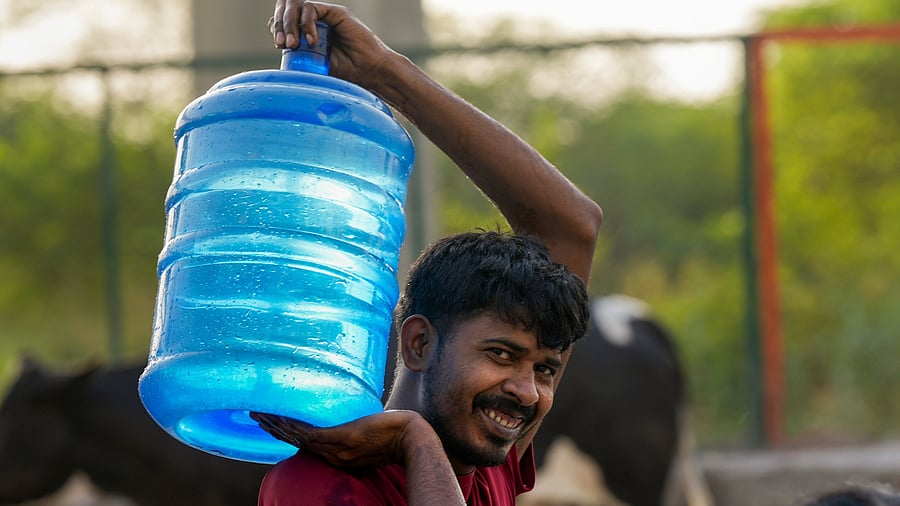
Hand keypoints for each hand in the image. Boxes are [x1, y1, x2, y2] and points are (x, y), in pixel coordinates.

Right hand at [251, 410, 434, 467]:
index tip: (272, 423)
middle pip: (295, 442)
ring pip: (297, 438)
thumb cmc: (396, 433)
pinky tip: (278, 417)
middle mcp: (333, 454)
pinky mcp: (342, 438)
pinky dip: (291, 425)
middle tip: (255, 415)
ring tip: (259, 413)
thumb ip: (357, 429)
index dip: (286, 435)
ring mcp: (337, 448)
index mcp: (338, 454)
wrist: (411, 438)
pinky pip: (309, 433)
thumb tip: (352, 414)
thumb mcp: (370, 434)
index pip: (306, 445)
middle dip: (273, 429)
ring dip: (276, 426)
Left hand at [267, 1, 394, 87]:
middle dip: (280, 25)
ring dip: (289, 23)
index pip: (284, 21)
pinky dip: (307, 23)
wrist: (371, 73)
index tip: (279, 46)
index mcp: (309, 32)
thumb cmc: (348, 74)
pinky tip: (311, 41)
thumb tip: (279, 65)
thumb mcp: (315, 68)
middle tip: (282, 44)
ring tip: (292, 44)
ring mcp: (326, 15)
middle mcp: (317, 21)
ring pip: (297, 6)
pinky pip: (311, 8)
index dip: (277, 28)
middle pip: (287, 11)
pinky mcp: (335, 13)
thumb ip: (300, 59)